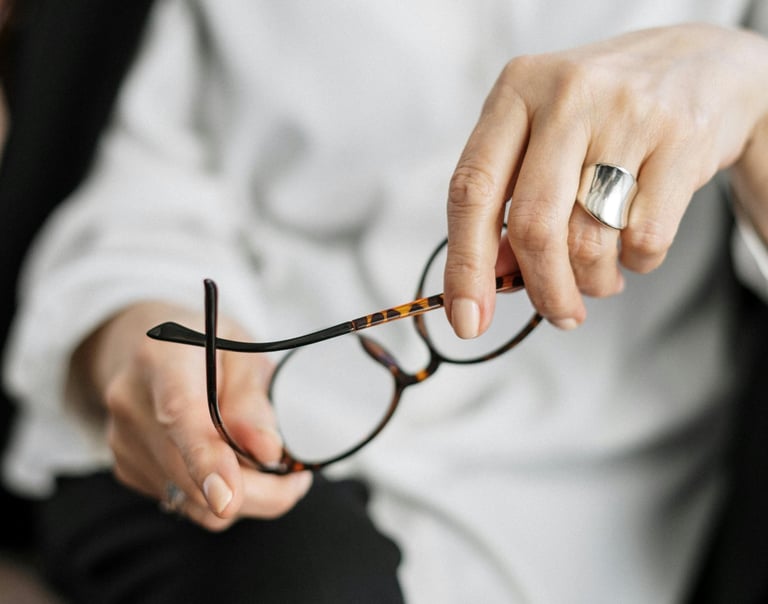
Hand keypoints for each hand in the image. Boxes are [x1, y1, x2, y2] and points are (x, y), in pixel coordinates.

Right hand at [69, 302, 311, 530]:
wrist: (152, 352)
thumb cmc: (207, 348)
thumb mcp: (244, 353)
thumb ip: (253, 400)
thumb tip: (267, 451)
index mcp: (163, 361)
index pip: (180, 415)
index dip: (205, 460)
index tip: (228, 499)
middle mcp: (133, 404)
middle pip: (191, 473)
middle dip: (255, 490)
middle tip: (295, 479)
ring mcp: (124, 441)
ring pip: (192, 500)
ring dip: (241, 496)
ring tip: (264, 464)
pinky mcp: (127, 468)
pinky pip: (183, 502)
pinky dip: (215, 495)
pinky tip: (227, 463)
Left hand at [444, 23, 767, 334]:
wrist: (696, 66)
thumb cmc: (599, 116)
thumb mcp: (540, 138)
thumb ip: (508, 200)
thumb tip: (492, 279)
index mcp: (516, 91)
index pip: (471, 191)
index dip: (465, 267)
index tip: (467, 321)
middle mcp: (566, 96)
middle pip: (534, 226)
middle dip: (543, 290)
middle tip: (558, 315)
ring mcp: (626, 114)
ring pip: (589, 241)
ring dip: (591, 281)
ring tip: (600, 276)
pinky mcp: (680, 139)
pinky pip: (644, 240)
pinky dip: (636, 263)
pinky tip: (634, 247)